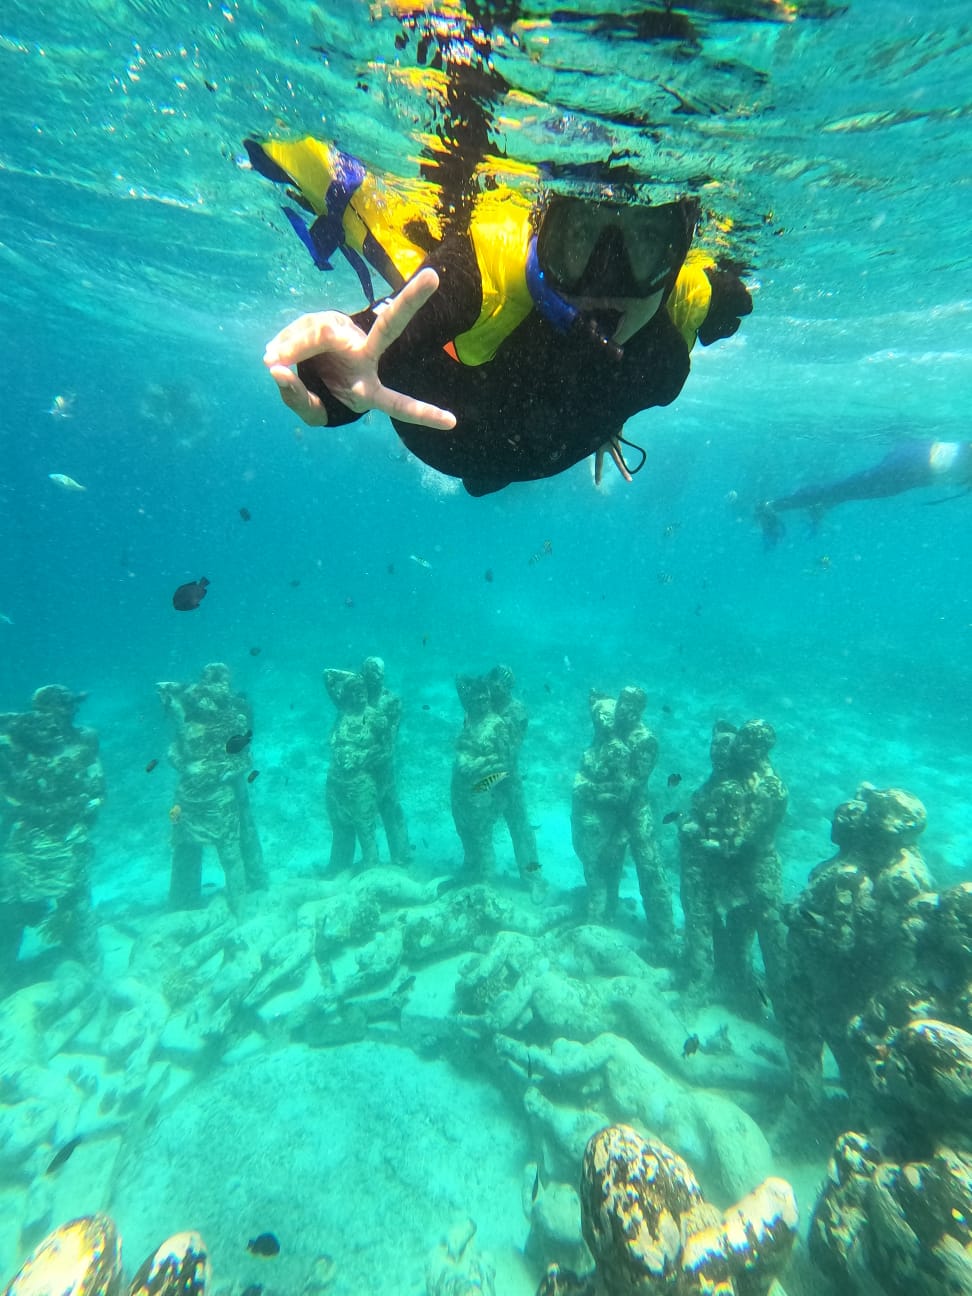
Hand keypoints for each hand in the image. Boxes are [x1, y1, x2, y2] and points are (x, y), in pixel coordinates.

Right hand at [263, 267, 456, 430]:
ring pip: (318, 335)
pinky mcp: (325, 323)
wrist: (304, 373)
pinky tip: (272, 356)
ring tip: (272, 364)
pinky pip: (303, 329)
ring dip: (291, 350)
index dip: (423, 415)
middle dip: (411, 302)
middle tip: (433, 278)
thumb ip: (296, 397)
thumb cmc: (316, 396)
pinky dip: (283, 344)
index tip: (453, 424)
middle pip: (388, 328)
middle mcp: (365, 357)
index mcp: (368, 391)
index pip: (397, 405)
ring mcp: (347, 336)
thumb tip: (277, 368)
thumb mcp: (309, 411)